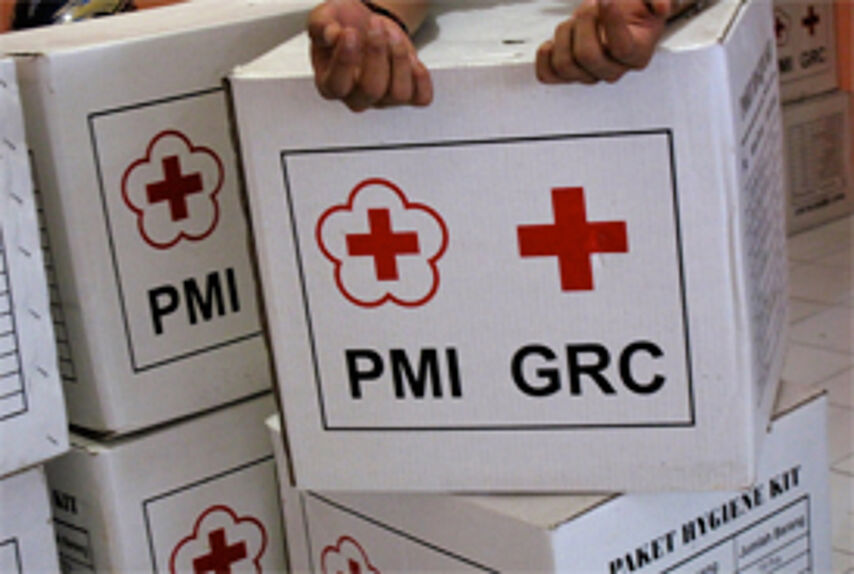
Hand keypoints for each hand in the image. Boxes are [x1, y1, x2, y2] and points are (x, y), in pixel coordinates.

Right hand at [308, 0, 432, 110]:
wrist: (366, 24)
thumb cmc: (343, 26)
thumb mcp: (324, 18)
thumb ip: (321, 25)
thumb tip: (331, 35)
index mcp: (330, 84)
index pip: (337, 85)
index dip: (345, 60)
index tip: (349, 32)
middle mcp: (356, 97)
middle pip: (371, 90)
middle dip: (376, 53)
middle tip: (374, 25)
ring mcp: (383, 100)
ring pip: (398, 94)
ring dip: (399, 59)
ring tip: (392, 34)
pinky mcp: (407, 95)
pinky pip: (421, 98)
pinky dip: (422, 79)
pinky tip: (413, 60)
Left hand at [536, 0, 671, 84]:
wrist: (616, 14)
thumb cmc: (631, 7)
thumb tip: (661, 7)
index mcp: (636, 54)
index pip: (622, 48)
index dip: (612, 22)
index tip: (608, 0)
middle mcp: (612, 70)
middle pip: (588, 57)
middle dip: (584, 22)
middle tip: (590, 3)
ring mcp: (587, 74)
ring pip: (566, 65)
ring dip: (564, 34)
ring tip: (573, 19)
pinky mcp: (566, 73)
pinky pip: (548, 75)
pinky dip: (545, 57)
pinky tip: (553, 41)